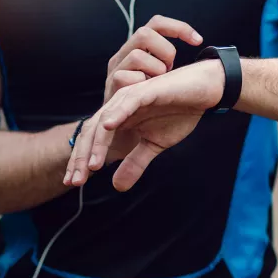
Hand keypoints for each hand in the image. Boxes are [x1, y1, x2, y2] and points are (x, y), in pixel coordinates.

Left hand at [64, 59, 225, 190]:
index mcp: (118, 119)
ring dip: (97, 143)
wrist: (203, 91)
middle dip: (80, 157)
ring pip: (106, 120)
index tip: (73, 184)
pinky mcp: (146, 90)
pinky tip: (108, 127)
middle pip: (91, 132)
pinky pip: (128, 102)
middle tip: (74, 181)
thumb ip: (135, 163)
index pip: (92, 141)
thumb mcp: (154, 145)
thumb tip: (117, 187)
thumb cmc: (178, 113)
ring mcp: (130, 97)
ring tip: (92, 165)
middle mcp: (118, 107)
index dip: (80, 162)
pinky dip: (117, 113)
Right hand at [104, 15, 202, 102]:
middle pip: (144, 33)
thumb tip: (198, 54)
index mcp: (135, 49)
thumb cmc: (146, 106)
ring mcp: (115, 69)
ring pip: (137, 56)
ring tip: (157, 85)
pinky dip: (142, 86)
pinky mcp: (112, 85)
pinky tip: (147, 96)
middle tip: (170, 69)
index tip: (198, 41)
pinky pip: (128, 77)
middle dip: (164, 51)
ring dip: (154, 71)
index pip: (156, 24)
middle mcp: (123, 55)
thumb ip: (165, 63)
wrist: (123, 132)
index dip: (178, 28)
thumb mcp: (157, 79)